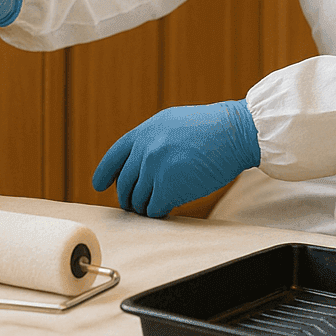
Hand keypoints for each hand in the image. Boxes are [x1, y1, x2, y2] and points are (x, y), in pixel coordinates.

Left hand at [92, 100, 260, 217]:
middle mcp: (145, 150)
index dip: (104, 173)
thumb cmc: (211, 129)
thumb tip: (139, 162)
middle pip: (124, 184)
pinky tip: (165, 210)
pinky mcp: (168, 188)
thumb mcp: (173, 123)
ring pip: (137, 200)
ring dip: (143, 207)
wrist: (235, 132)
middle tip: (134, 204)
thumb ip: (153, 140)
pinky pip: (153, 209)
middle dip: (127, 198)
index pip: (114, 156)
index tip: (99, 185)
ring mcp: (155, 169)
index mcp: (145, 132)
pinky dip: (157, 213)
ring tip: (154, 206)